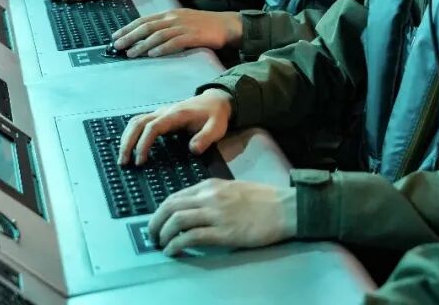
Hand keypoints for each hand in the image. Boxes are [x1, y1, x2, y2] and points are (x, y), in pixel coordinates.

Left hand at [111, 9, 242, 56]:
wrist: (226, 25)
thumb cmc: (204, 25)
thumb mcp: (182, 20)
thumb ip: (166, 26)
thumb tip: (148, 37)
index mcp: (170, 13)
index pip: (144, 20)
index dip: (128, 28)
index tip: (115, 36)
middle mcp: (174, 18)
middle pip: (147, 27)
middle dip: (130, 36)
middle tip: (117, 46)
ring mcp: (183, 26)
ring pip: (158, 35)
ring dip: (142, 45)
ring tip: (131, 54)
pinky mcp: (193, 36)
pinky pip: (174, 42)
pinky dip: (162, 48)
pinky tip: (153, 54)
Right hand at [118, 90, 232, 165]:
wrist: (215, 101)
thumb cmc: (215, 116)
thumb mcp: (216, 127)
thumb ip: (206, 138)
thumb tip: (193, 150)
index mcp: (176, 115)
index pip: (153, 127)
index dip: (144, 143)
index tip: (140, 160)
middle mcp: (164, 112)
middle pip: (138, 123)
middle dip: (128, 142)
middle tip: (123, 162)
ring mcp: (160, 113)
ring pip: (136, 122)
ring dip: (126, 138)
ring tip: (122, 158)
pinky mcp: (159, 117)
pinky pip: (140, 123)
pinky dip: (131, 134)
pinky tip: (128, 147)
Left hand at [148, 180, 296, 255]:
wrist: (286, 208)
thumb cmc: (265, 199)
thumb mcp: (234, 189)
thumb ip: (213, 196)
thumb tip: (195, 209)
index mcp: (211, 186)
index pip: (175, 196)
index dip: (161, 211)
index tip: (158, 222)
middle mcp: (209, 197)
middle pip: (170, 207)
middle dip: (155, 222)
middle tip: (152, 236)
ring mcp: (215, 214)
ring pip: (176, 221)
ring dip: (163, 235)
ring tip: (161, 245)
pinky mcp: (223, 232)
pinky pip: (190, 237)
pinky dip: (176, 245)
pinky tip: (173, 251)